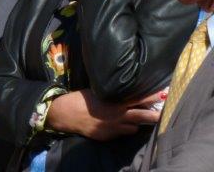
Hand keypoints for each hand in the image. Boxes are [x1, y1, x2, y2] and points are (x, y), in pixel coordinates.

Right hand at [46, 89, 160, 140]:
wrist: (65, 115)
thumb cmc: (79, 99)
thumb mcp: (96, 93)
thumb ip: (111, 95)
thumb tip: (122, 93)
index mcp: (114, 103)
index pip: (137, 99)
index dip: (151, 97)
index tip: (163, 94)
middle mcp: (116, 116)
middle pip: (141, 117)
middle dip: (154, 115)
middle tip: (165, 113)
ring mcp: (112, 128)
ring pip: (133, 128)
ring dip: (136, 123)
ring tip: (138, 119)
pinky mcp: (107, 136)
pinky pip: (121, 133)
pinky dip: (123, 129)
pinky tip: (119, 125)